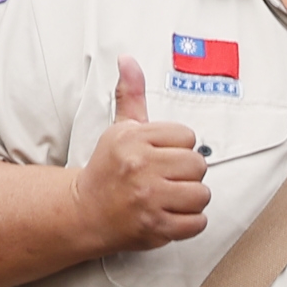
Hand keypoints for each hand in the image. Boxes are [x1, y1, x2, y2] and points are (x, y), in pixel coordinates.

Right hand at [75, 58, 211, 253]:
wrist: (85, 211)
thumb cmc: (109, 169)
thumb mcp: (120, 129)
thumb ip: (131, 95)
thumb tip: (128, 60)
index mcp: (134, 139)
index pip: (188, 137)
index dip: (178, 148)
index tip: (161, 157)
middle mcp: (140, 166)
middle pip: (198, 165)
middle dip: (186, 174)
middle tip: (165, 179)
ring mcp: (148, 198)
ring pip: (201, 194)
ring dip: (189, 199)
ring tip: (167, 198)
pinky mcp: (155, 226)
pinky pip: (197, 222)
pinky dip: (189, 222)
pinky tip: (169, 214)